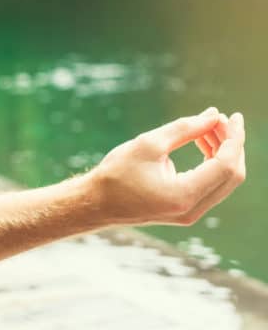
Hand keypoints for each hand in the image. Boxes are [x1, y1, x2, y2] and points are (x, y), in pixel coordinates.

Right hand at [91, 107, 245, 226]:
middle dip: (229, 144)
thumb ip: (185, 128)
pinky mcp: (186, 211)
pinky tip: (201, 144)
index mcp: (183, 195)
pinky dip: (212, 163)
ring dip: (221, 152)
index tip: (232, 116)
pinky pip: (211, 185)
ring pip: (223, 180)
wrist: (95, 204)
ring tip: (206, 128)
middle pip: (230, 174)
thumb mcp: (148, 144)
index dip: (234, 138)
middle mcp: (192, 210)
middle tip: (216, 120)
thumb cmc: (115, 174)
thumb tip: (214, 115)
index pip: (225, 164)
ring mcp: (190, 214)